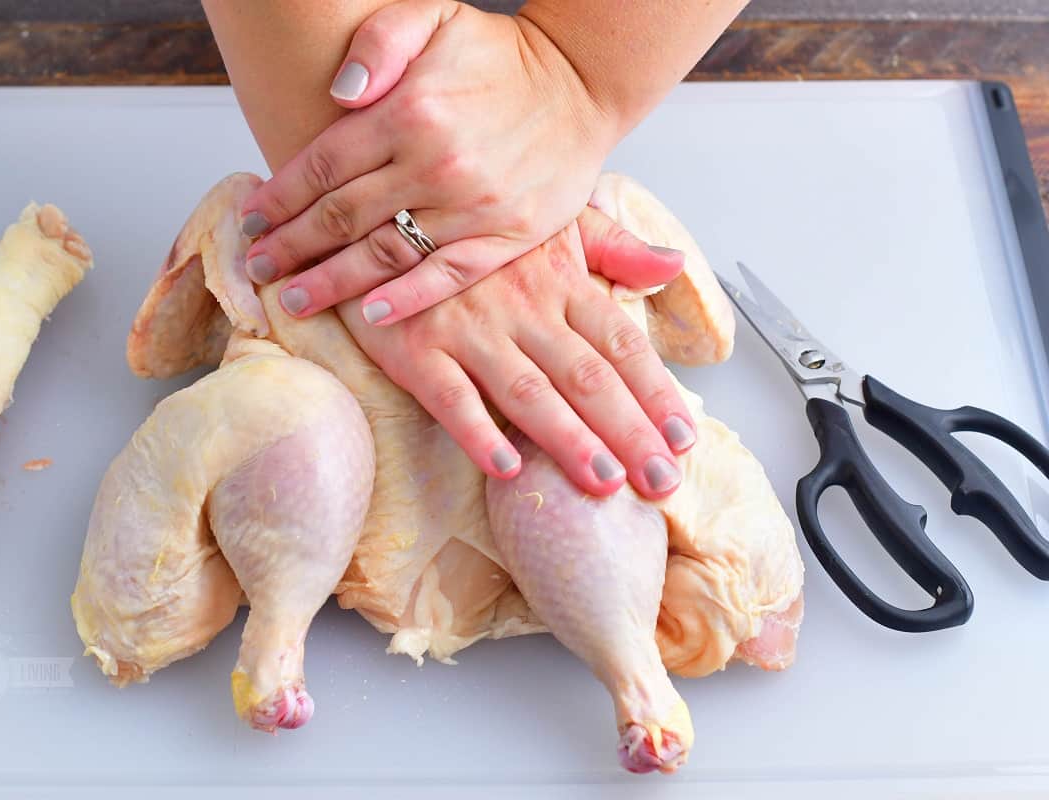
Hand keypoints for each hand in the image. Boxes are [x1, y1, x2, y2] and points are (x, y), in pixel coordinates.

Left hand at [238, 0, 631, 325]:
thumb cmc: (502, 57)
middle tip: (257, 268)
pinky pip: (446, 277)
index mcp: (409, 112)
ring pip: (384, 255)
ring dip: (332, 282)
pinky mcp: (506, 237)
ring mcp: (473, 206)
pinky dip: (407, 300)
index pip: (323, 164)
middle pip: (342, 217)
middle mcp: (436, 164)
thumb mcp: (435, 18)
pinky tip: (371, 316)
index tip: (251, 220)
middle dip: (291, 246)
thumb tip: (338, 92)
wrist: (584, 85)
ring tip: (294, 299)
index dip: (280, 197)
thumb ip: (379, 43)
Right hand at [337, 205, 696, 498]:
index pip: (621, 342)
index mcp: (560, 279)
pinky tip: (506, 468)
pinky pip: (449, 396)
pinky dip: (476, 432)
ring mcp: (466, 328)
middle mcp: (521, 306)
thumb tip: (674, 266)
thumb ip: (614, 247)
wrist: (379, 214)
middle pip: (587, 377)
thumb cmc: (474, 227)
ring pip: (527, 391)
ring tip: (605, 483)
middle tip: (661, 482)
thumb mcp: (550, 219)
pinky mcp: (414, 347)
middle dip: (629, 432)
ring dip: (568, 439)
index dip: (656, 392)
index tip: (686, 437)